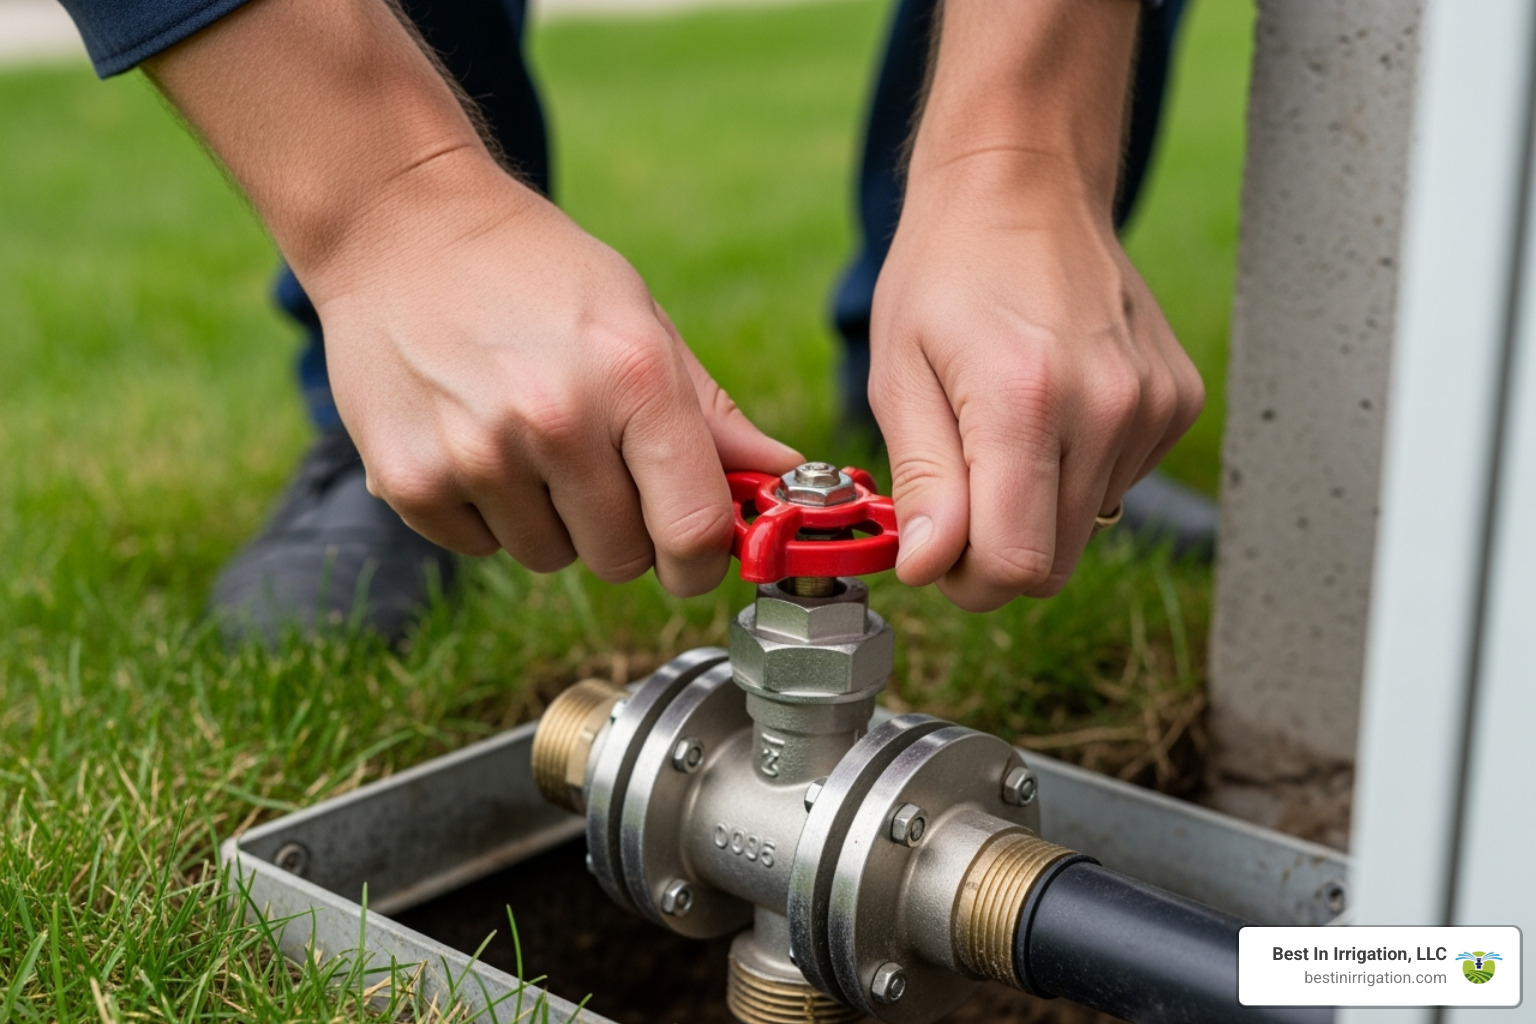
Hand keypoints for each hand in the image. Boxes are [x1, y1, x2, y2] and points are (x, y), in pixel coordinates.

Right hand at [312, 154, 800, 594]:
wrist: (397, 225)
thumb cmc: (535, 270)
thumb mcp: (639, 319)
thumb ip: (711, 414)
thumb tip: (785, 476)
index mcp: (633, 377)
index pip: (693, 529)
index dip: (702, 562)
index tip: (694, 558)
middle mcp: (555, 420)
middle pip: (622, 559)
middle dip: (622, 530)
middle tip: (594, 464)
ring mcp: (476, 454)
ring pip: (549, 558)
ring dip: (549, 519)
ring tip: (524, 438)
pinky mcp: (410, 478)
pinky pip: (478, 548)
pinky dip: (484, 512)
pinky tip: (471, 438)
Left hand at [870, 155, 1203, 610]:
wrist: (1024, 187)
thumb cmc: (945, 274)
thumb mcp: (899, 375)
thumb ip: (922, 479)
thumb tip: (930, 568)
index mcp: (1026, 400)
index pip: (1015, 565)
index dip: (967, 579)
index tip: (937, 549)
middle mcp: (1107, 406)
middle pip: (1054, 562)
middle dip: (996, 550)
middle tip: (958, 492)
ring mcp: (1153, 404)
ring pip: (1086, 529)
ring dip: (1037, 505)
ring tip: (1004, 426)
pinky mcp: (1178, 402)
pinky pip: (1118, 485)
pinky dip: (1077, 470)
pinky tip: (1051, 407)